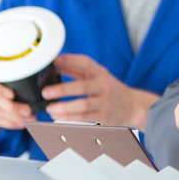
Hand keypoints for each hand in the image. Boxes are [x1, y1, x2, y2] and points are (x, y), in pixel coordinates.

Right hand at [0, 75, 33, 147]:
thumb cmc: (7, 84)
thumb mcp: (12, 78)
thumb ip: (20, 78)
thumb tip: (41, 81)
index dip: (0, 89)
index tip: (12, 95)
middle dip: (13, 107)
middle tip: (28, 112)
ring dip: (14, 118)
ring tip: (28, 120)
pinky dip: (8, 123)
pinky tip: (20, 124)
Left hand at [43, 54, 158, 129]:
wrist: (133, 106)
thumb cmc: (110, 89)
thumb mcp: (98, 76)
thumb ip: (76, 70)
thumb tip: (56, 63)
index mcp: (100, 73)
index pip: (86, 63)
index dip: (70, 61)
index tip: (55, 61)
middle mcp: (104, 86)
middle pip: (82, 87)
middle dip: (62, 89)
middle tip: (46, 92)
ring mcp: (105, 102)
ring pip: (83, 105)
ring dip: (64, 108)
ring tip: (50, 108)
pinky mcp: (105, 117)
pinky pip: (85, 118)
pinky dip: (70, 118)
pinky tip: (59, 117)